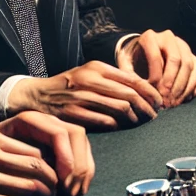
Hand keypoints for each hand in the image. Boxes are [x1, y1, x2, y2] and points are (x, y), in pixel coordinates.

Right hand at [9, 61, 160, 128]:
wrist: (37, 96)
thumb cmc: (69, 85)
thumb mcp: (89, 74)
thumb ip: (113, 79)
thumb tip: (144, 89)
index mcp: (97, 67)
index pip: (133, 78)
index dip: (150, 92)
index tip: (158, 101)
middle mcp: (90, 80)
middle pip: (130, 94)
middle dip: (146, 107)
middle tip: (154, 116)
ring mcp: (82, 97)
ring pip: (120, 108)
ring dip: (134, 118)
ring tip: (139, 122)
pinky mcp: (75, 114)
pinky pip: (105, 121)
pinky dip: (117, 125)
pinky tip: (121, 127)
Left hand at [118, 29, 195, 107]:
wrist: (142, 54)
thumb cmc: (132, 60)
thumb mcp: (125, 64)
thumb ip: (128, 75)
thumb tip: (140, 92)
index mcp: (150, 37)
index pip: (157, 57)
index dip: (156, 78)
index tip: (152, 95)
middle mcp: (169, 38)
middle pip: (177, 61)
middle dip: (172, 84)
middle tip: (166, 102)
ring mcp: (183, 46)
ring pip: (190, 66)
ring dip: (183, 88)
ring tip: (173, 104)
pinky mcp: (193, 56)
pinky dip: (192, 88)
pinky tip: (182, 100)